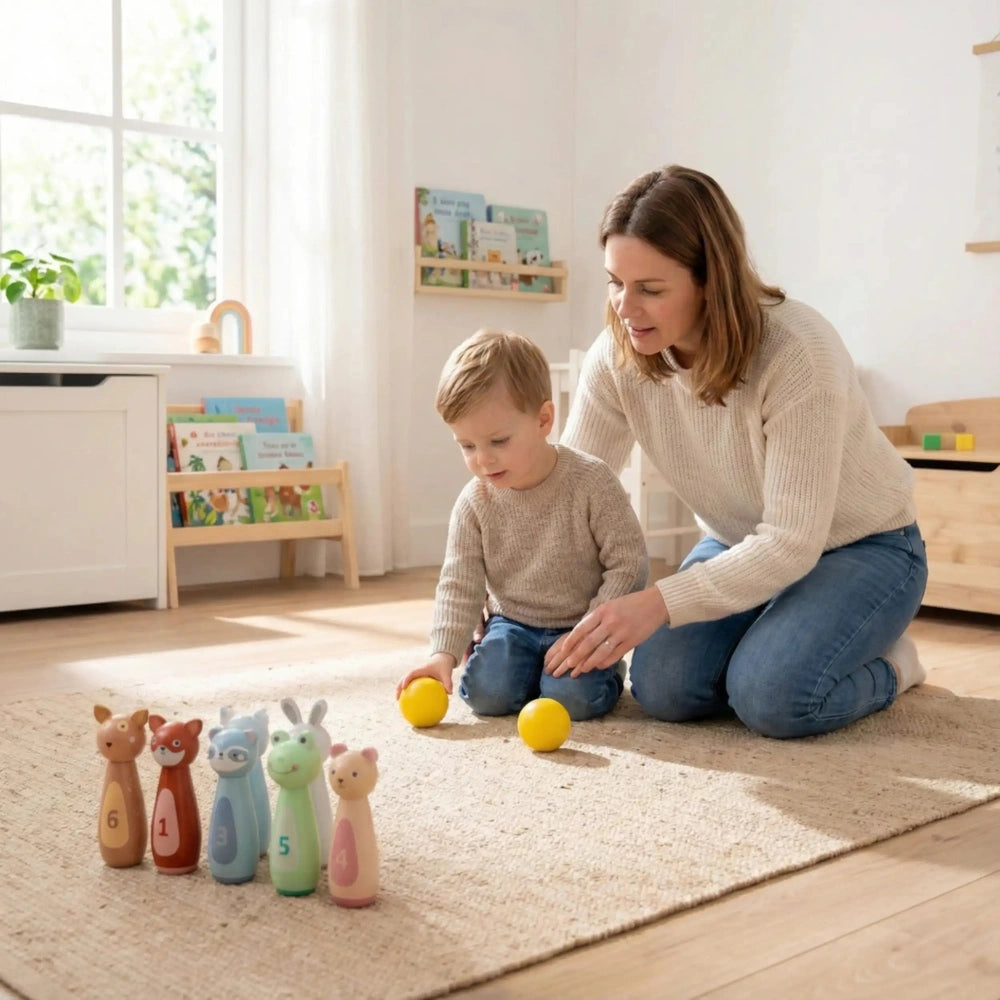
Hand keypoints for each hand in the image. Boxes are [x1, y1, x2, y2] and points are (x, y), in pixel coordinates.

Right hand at [396, 652, 456, 697]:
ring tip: (399, 702)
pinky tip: (411, 703)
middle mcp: (417, 672)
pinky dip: (410, 692)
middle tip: (397, 698)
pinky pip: (412, 685)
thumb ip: (448, 682)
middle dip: (399, 688)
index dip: (406, 680)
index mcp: (422, 669)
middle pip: (404, 679)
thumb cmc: (444, 666)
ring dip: (401, 690)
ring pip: (406, 682)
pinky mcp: (418, 678)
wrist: (443, 659)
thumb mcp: (447, 673)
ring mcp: (417, 675)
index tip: (404, 688)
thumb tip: (450, 693)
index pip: (411, 674)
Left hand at [544, 587, 668, 677]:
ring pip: (601, 651)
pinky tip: (598, 667)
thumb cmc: (630, 604)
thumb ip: (597, 619)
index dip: (571, 641)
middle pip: (589, 642)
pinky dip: (605, 662)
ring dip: (589, 662)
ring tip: (581, 669)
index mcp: (603, 611)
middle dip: (577, 655)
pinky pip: (615, 655)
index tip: (563, 651)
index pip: (582, 628)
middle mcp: (610, 622)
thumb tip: (580, 634)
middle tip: (568, 665)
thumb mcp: (610, 606)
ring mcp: (622, 632)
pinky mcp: (632, 641)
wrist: (655, 603)